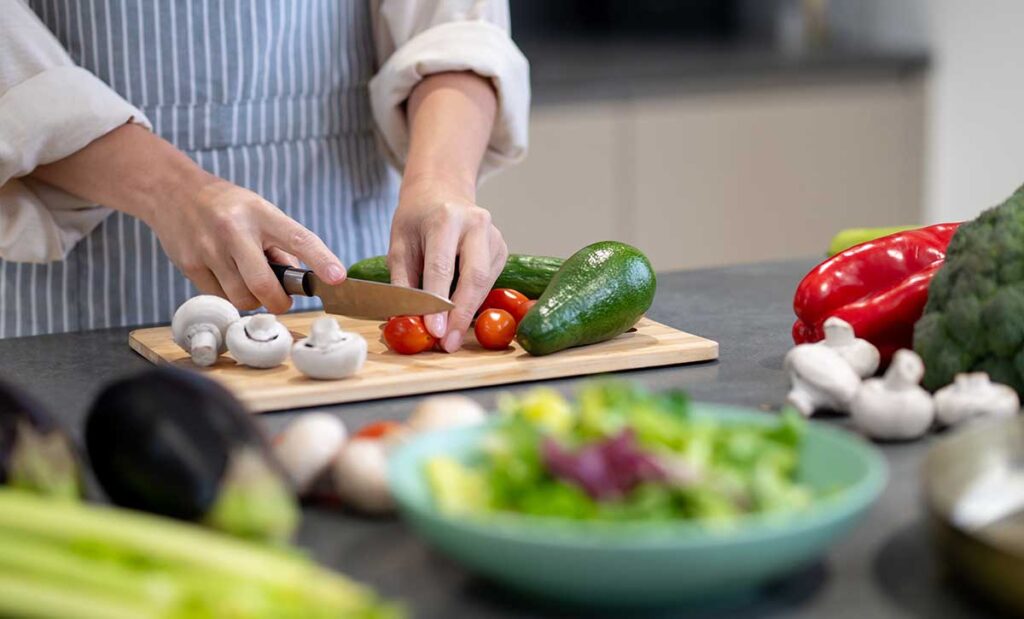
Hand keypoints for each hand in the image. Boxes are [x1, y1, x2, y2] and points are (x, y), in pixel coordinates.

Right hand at [150, 177, 345, 313]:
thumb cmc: (227, 206)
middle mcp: (235, 230)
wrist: (172, 191)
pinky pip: (220, 297)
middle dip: (278, 301)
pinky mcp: (190, 265)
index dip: (321, 260)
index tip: (338, 278)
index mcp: (261, 213)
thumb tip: (296, 283)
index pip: (299, 238)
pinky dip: (230, 294)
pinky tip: (225, 274)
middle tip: (281, 299)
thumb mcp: (260, 212)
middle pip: (263, 284)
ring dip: (252, 299)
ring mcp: (209, 249)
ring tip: (248, 277)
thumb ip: (281, 246)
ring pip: (241, 298)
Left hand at [388, 178, 507, 351]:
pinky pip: (489, 281)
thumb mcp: (399, 244)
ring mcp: (494, 235)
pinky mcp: (502, 249)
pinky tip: (459, 310)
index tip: (435, 331)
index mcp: (445, 218)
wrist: (442, 191)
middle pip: (475, 276)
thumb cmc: (417, 219)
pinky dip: (473, 300)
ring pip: (485, 283)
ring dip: (468, 311)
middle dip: (462, 314)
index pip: (442, 267)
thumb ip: (404, 281)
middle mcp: (476, 223)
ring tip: (451, 334)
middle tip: (449, 343)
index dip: (438, 302)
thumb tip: (408, 320)